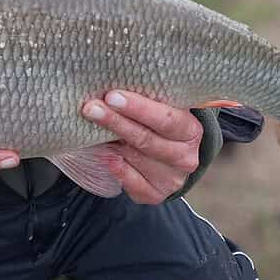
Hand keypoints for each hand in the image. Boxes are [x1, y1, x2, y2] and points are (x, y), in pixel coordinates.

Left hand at [82, 90, 201, 204]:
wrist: (169, 153)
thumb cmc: (158, 122)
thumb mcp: (162, 107)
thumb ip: (147, 98)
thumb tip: (111, 84)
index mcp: (190, 130)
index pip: (165, 119)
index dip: (138, 108)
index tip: (112, 96)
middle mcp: (185, 157)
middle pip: (146, 139)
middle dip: (116, 122)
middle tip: (91, 108)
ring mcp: (171, 179)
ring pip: (135, 158)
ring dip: (110, 142)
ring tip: (89, 126)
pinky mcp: (155, 194)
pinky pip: (130, 182)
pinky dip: (114, 167)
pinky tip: (103, 154)